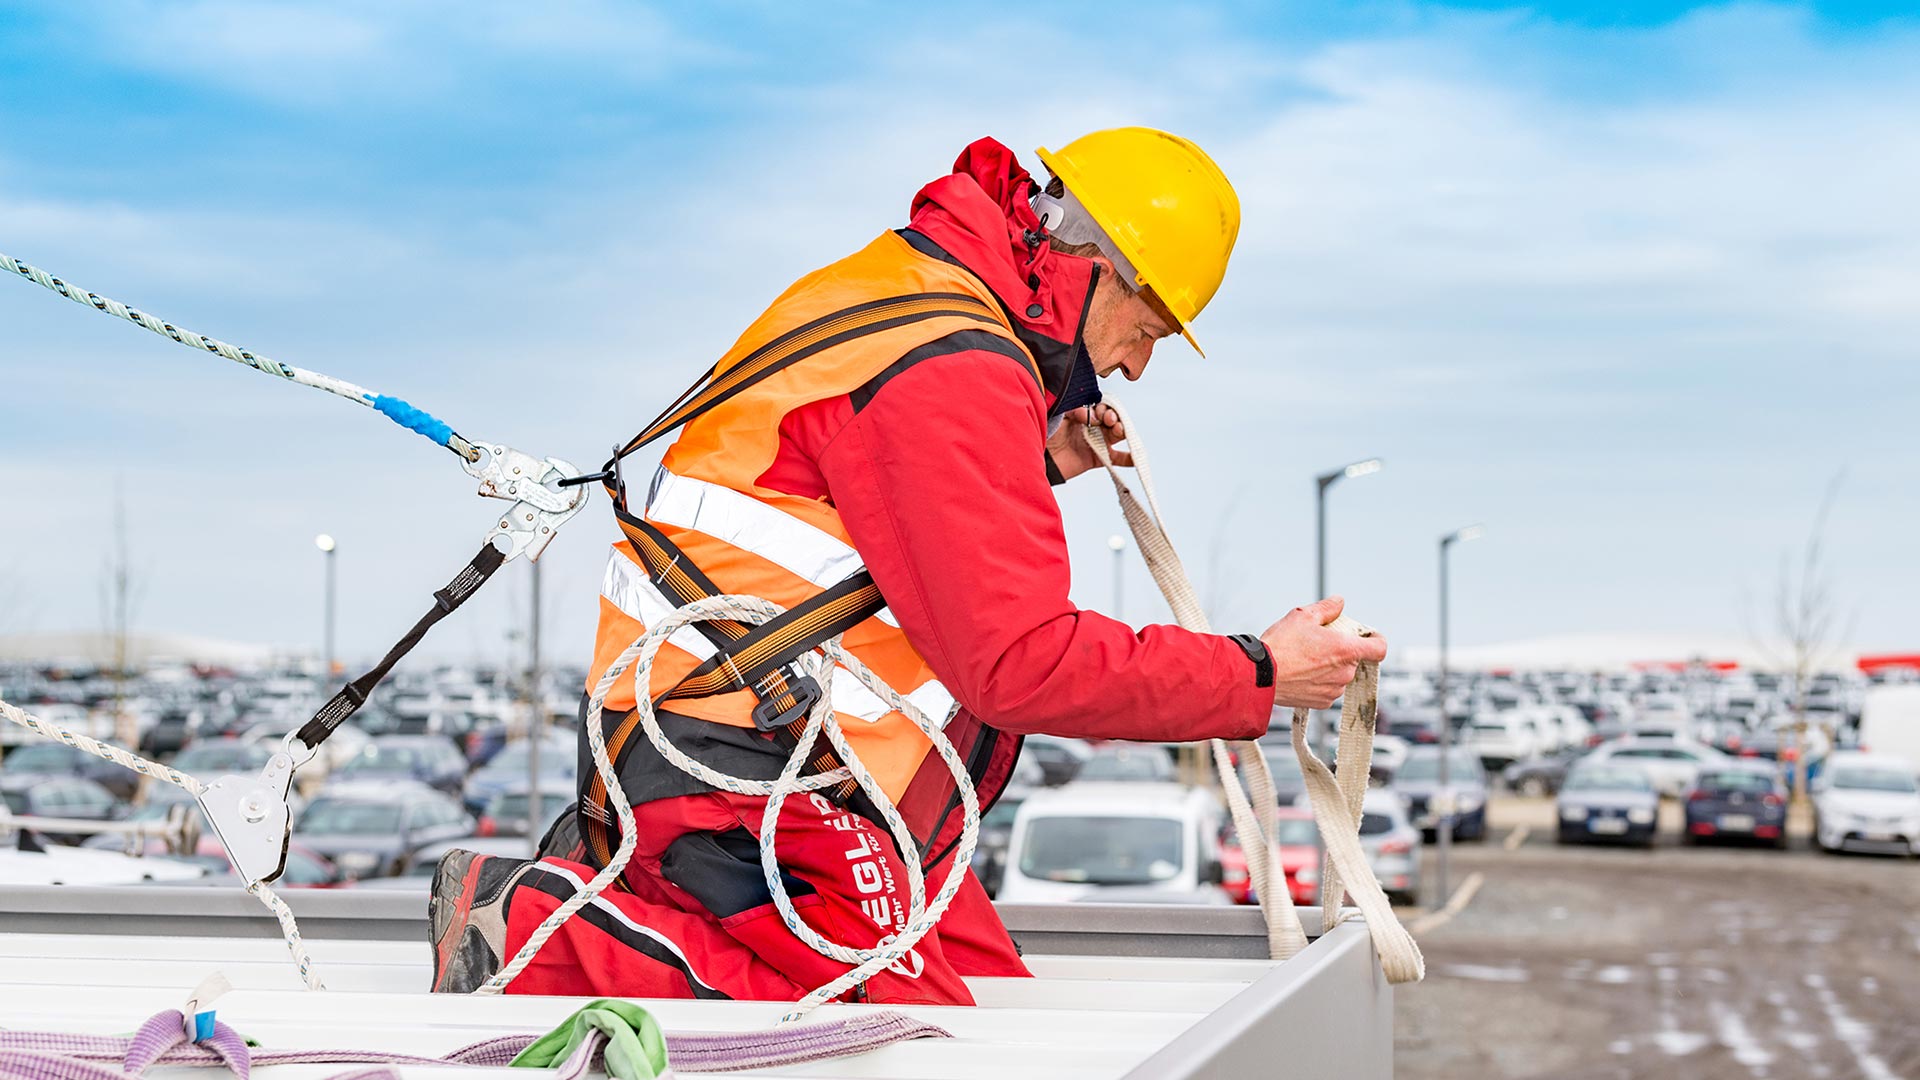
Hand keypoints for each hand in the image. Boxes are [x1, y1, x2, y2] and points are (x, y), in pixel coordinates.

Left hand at [1046, 404, 1129, 481]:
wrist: (1039, 458)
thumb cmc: (1046, 434)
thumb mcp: (1058, 416)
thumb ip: (1075, 410)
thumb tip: (1092, 415)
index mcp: (1082, 414)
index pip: (1100, 407)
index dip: (1103, 408)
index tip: (1098, 412)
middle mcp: (1091, 427)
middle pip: (1111, 419)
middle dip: (1113, 416)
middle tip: (1108, 419)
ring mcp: (1096, 442)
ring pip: (1116, 434)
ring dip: (1122, 430)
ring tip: (1119, 429)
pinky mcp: (1097, 458)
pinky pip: (1117, 459)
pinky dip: (1129, 458)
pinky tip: (1136, 458)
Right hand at [1258, 596, 1388, 709]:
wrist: (1259, 675)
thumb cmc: (1280, 646)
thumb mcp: (1303, 616)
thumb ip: (1327, 608)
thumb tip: (1339, 602)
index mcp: (1346, 650)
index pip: (1379, 648)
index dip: (1376, 640)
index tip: (1368, 636)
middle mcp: (1344, 673)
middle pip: (1354, 659)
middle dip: (1342, 651)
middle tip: (1320, 643)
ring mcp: (1333, 690)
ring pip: (1340, 675)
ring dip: (1330, 667)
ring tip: (1306, 659)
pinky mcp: (1321, 703)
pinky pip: (1328, 689)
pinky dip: (1319, 681)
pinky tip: (1302, 673)